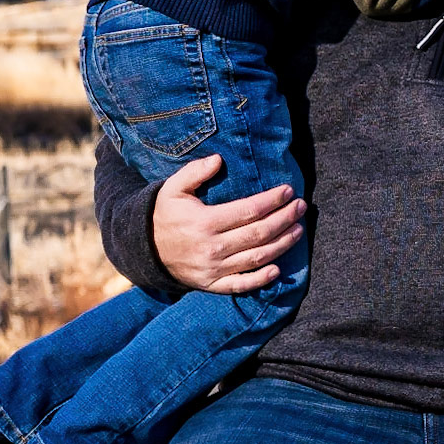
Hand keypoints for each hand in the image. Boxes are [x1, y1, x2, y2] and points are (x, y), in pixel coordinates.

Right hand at [150, 155, 305, 292]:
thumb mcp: (172, 189)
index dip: (273, 200)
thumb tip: (218, 159)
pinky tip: (278, 269)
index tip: (289, 190)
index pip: (249, 210)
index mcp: (205, 222)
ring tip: (298, 230)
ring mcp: (213, 269)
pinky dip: (261, 279)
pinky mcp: (211, 284)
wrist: (143, 248)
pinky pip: (240, 284)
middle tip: (301, 207)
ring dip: (282, 244)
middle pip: (259, 233)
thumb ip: (194, 172)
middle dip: (285, 219)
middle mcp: (212, 247)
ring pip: (257, 258)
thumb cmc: (163, 214)